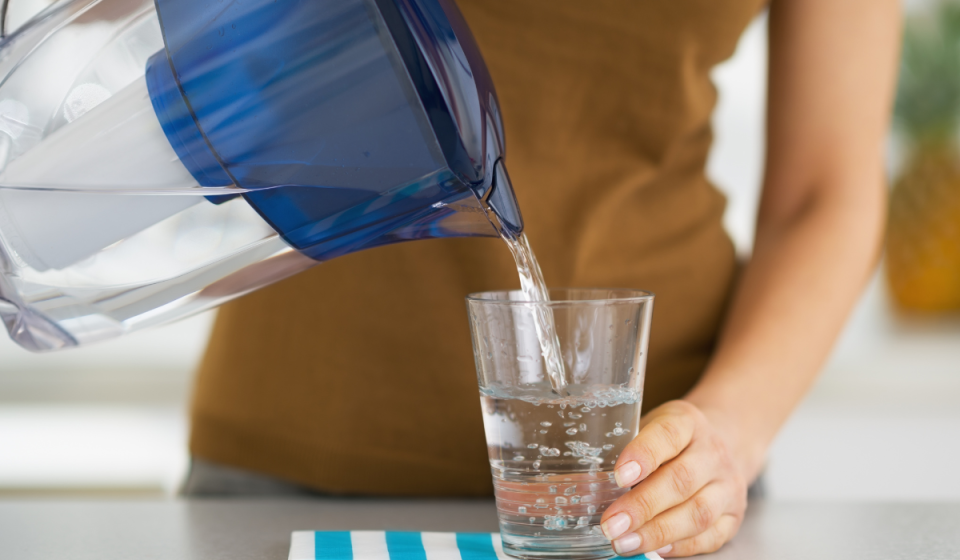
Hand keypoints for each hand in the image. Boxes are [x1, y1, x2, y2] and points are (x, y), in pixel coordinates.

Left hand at [598, 400, 748, 556]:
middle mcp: (712, 452)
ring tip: (624, 543)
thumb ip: (622, 447)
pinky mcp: (734, 514)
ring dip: (657, 532)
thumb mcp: (648, 426)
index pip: (667, 435)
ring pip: (697, 513)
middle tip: (610, 524)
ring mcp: (727, 485)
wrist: (725, 441)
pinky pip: (710, 536)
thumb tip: (576, 483)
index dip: (643, 455)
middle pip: (680, 480)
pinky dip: (681, 546)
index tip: (618, 476)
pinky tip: (656, 550)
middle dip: (642, 506)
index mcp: (687, 422)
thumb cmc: (671, 439)